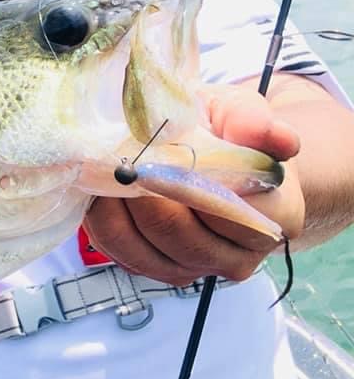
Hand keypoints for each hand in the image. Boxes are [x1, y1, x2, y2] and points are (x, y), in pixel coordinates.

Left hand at [83, 84, 304, 284]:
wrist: (215, 154)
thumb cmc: (228, 132)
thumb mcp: (240, 110)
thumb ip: (252, 121)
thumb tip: (277, 139)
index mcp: (277, 216)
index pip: (235, 214)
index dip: (192, 186)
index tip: (160, 156)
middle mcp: (241, 254)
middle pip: (183, 236)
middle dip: (147, 197)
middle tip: (122, 161)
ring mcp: (199, 267)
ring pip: (148, 250)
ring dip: (121, 210)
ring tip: (107, 173)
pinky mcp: (161, 268)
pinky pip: (125, 254)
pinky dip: (106, 224)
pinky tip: (101, 191)